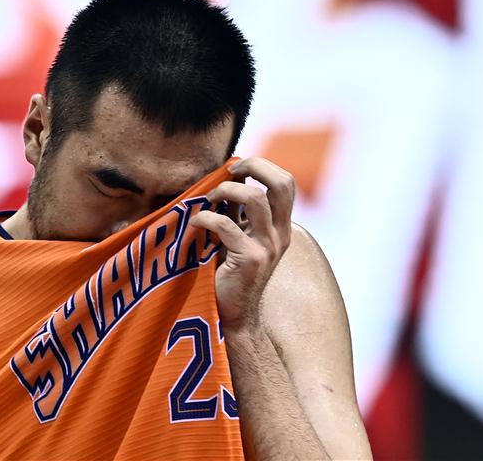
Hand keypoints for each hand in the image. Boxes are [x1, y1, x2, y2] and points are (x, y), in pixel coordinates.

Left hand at [189, 157, 295, 331]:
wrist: (234, 316)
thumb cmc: (230, 273)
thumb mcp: (240, 235)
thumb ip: (238, 211)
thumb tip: (226, 179)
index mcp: (280, 226)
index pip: (286, 182)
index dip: (263, 166)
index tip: (236, 167)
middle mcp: (281, 233)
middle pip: (283, 183)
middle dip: (255, 166)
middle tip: (230, 170)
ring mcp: (268, 246)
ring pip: (256, 198)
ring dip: (227, 190)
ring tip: (210, 200)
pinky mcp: (250, 259)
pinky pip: (226, 225)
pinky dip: (206, 217)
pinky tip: (195, 223)